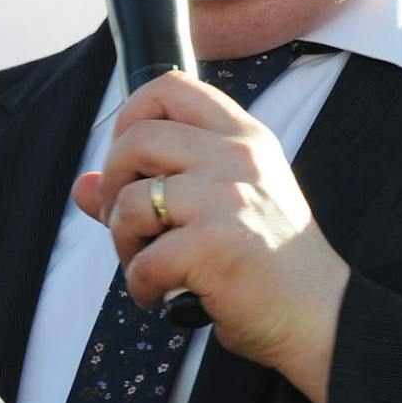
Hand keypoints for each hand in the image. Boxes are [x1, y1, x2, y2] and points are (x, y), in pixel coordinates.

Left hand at [71, 69, 350, 402]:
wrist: (319, 316)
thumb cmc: (269, 263)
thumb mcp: (222, 205)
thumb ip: (156, 185)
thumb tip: (82, 186)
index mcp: (243, 137)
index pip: (171, 86)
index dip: (130, 116)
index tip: (128, 161)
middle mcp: (238, 157)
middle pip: (137, 137)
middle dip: (111, 183)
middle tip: (122, 219)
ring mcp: (228, 198)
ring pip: (130, 201)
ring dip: (122, 240)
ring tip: (143, 264)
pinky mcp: (216, 246)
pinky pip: (144, 259)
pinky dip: (138, 284)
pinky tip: (158, 295)